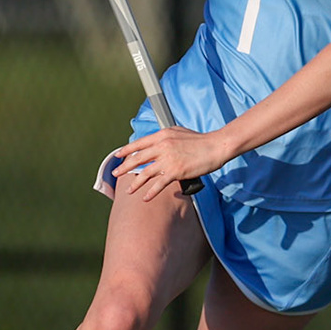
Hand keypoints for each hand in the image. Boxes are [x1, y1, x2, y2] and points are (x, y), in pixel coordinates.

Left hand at [112, 127, 226, 201]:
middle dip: (124, 167)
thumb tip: (155, 142)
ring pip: (145, 173)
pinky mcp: (175, 171)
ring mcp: (168, 159)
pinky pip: (158, 184)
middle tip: (115, 173)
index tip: (117, 155)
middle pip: (138, 159)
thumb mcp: (179, 132)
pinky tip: (146, 198)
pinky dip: (151, 192)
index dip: (126, 150)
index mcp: (162, 135)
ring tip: (128, 190)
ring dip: (135, 183)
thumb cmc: (200, 140)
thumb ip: (165, 137)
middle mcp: (162, 146)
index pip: (139, 143)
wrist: (215, 146)